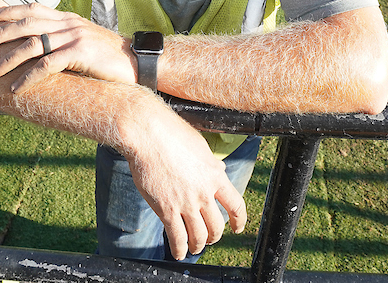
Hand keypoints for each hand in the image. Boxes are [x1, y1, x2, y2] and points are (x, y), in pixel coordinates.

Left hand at [0, 2, 135, 91]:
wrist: (136, 63)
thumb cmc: (108, 57)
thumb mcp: (84, 41)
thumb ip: (64, 39)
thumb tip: (43, 46)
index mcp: (68, 18)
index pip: (34, 8)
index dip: (11, 11)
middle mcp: (69, 24)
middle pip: (27, 23)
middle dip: (0, 33)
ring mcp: (74, 37)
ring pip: (33, 45)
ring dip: (9, 59)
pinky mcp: (80, 54)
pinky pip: (47, 65)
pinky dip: (29, 77)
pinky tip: (17, 87)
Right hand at [123, 120, 247, 259]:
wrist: (148, 135)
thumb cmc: (172, 134)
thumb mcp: (200, 146)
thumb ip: (211, 163)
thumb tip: (220, 169)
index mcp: (215, 176)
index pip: (236, 205)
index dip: (239, 220)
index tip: (237, 227)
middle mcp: (204, 192)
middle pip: (217, 226)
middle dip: (214, 236)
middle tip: (209, 238)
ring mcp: (185, 203)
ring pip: (199, 236)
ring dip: (198, 245)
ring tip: (195, 247)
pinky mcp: (166, 209)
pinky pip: (177, 237)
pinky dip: (179, 249)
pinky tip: (179, 252)